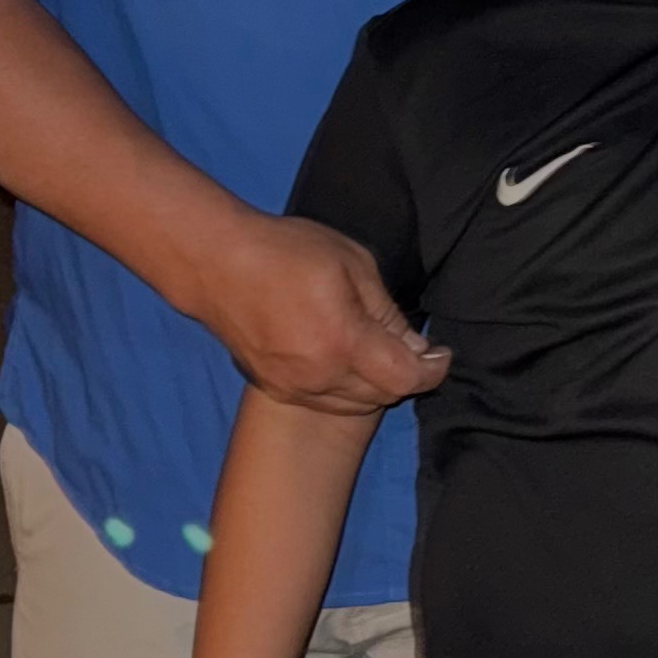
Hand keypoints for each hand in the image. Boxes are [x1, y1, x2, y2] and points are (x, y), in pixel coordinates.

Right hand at [193, 213, 449, 415]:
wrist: (217, 265)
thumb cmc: (286, 252)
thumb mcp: (353, 263)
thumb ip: (387, 311)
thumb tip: (413, 345)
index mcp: (341, 340)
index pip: (404, 378)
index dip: (432, 371)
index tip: (440, 355)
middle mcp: (318, 375)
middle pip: (382, 396)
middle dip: (404, 374)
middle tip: (411, 347)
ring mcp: (293, 388)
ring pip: (354, 405)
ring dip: (375, 386)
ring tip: (377, 352)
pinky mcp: (275, 390)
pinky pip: (325, 402)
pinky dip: (345, 389)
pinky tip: (344, 360)